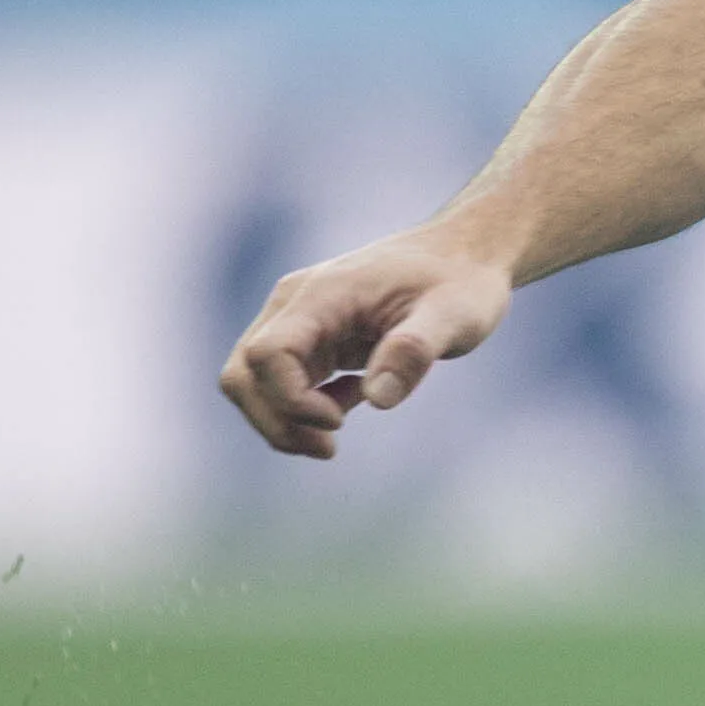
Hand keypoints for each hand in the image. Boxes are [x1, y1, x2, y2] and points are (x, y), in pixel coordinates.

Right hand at [218, 228, 514, 459]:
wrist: (462, 257)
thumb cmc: (461, 282)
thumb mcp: (455, 315)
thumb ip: (415, 350)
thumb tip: (378, 398)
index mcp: (322, 294)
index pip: (267, 354)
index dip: (291, 399)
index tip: (341, 419)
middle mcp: (295, 305)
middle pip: (242, 374)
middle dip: (276, 422)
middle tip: (330, 447)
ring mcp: (297, 321)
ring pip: (250, 382)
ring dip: (282, 421)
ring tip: (335, 438)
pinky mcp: (309, 338)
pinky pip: (277, 383)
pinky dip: (300, 409)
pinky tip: (350, 402)